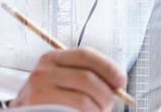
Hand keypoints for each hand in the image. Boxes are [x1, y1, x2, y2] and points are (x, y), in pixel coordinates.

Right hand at [11, 48, 127, 110]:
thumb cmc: (50, 99)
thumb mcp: (63, 80)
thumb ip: (86, 76)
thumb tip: (117, 83)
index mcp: (53, 57)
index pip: (86, 54)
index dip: (108, 67)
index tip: (121, 81)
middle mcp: (43, 69)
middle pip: (87, 77)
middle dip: (105, 93)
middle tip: (109, 104)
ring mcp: (39, 88)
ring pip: (82, 98)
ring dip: (98, 108)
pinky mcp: (38, 104)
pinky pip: (74, 110)